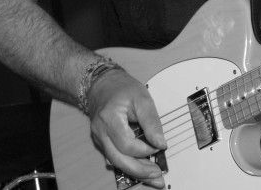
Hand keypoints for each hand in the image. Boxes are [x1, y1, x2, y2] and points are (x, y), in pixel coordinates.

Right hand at [86, 69, 166, 187]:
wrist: (102, 84)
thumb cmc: (121, 89)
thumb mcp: (142, 98)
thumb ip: (152, 121)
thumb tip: (161, 142)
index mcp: (110, 119)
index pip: (127, 144)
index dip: (146, 149)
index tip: (160, 146)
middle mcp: (101, 132)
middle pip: (119, 159)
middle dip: (140, 170)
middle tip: (158, 174)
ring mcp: (100, 139)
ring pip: (116, 163)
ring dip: (135, 172)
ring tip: (153, 176)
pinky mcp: (103, 143)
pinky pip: (115, 158)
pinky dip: (129, 165)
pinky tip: (141, 170)